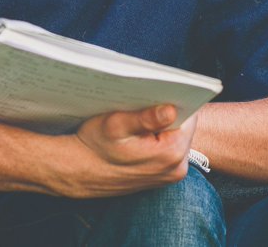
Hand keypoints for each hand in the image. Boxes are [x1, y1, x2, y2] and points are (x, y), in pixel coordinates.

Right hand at [56, 104, 196, 197]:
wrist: (79, 172)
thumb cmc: (94, 146)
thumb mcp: (115, 125)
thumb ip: (146, 117)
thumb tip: (171, 110)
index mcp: (171, 153)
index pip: (189, 116)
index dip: (175, 100)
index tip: (160, 92)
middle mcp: (177, 167)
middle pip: (184, 127)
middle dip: (168, 113)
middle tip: (145, 104)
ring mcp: (171, 174)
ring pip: (176, 136)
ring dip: (162, 126)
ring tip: (139, 119)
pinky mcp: (164, 176)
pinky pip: (169, 148)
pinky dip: (158, 138)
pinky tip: (139, 134)